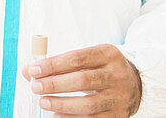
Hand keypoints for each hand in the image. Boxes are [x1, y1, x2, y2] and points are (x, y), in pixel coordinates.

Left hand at [21, 43, 141, 115]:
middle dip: (55, 84)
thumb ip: (61, 64)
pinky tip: (56, 115)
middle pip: (82, 80)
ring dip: (61, 104)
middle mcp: (116, 74)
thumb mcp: (90, 58)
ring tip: (43, 102)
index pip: (77, 58)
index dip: (53, 64)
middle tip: (35, 86)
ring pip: (87, 104)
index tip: (34, 69)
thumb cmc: (103, 69)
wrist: (135, 85)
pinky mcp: (116, 116)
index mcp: (108, 54)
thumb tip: (30, 71)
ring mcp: (118, 97)